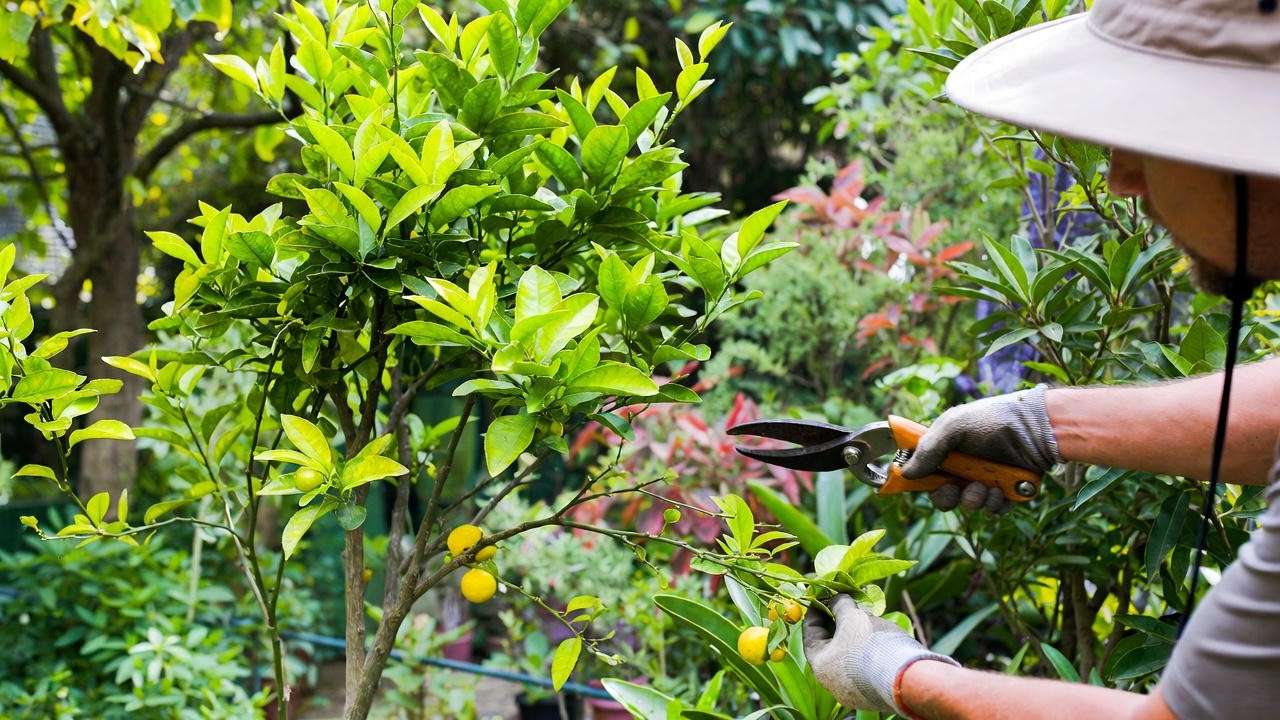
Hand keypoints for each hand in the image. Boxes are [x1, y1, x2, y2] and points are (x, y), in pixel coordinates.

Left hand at [803, 595, 957, 714]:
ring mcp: (852, 692)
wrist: (905, 676)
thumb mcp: (853, 616)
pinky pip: (863, 669)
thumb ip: (840, 605)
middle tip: (844, 606)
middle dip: (836, 624)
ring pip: (847, 658)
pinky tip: (876, 638)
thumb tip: (837, 600)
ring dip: (853, 638)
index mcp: (820, 665)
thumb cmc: (870, 643)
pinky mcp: (871, 695)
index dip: (815, 613)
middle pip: (829, 647)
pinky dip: (865, 652)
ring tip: (864, 619)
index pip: (810, 635)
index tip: (821, 599)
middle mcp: (831, 683)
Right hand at [901, 385, 1060, 512]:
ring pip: (968, 505)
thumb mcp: (954, 426)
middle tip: (955, 489)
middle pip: (942, 495)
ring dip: (975, 499)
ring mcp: (984, 481)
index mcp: (947, 449)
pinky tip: (1002, 490)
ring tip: (987, 486)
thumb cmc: (993, 419)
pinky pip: (992, 510)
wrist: (1037, 429)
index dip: (920, 480)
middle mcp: (963, 467)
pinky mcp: (1005, 493)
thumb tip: (905, 474)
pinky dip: (995, 504)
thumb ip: (928, 450)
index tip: (921, 482)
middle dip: (947, 497)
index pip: (924, 471)